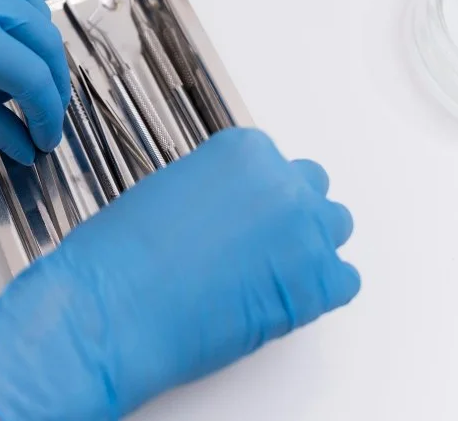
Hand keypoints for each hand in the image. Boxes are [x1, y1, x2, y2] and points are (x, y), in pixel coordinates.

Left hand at [0, 0, 70, 164]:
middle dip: (51, 83)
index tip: (45, 135)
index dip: (47, 112)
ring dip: (36, 43)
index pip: (30, 74)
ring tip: (12, 73)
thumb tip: (21, 143)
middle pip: (42, 38)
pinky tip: (11, 16)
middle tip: (41, 112)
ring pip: (34, 2)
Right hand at [0, 128, 360, 419]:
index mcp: (244, 152)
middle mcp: (282, 183)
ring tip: (267, 273)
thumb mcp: (169, 192)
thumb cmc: (124, 254)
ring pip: (333, 231)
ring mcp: (305, 232)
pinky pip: (342, 281)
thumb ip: (217, 193)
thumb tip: (233, 212)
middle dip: (288, 216)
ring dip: (308, 249)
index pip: (276, 165)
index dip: (258, 197)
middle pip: (311, 192)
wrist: (115, 305)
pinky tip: (279, 299)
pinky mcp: (316, 284)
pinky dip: (318, 292)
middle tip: (256, 245)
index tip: (245, 217)